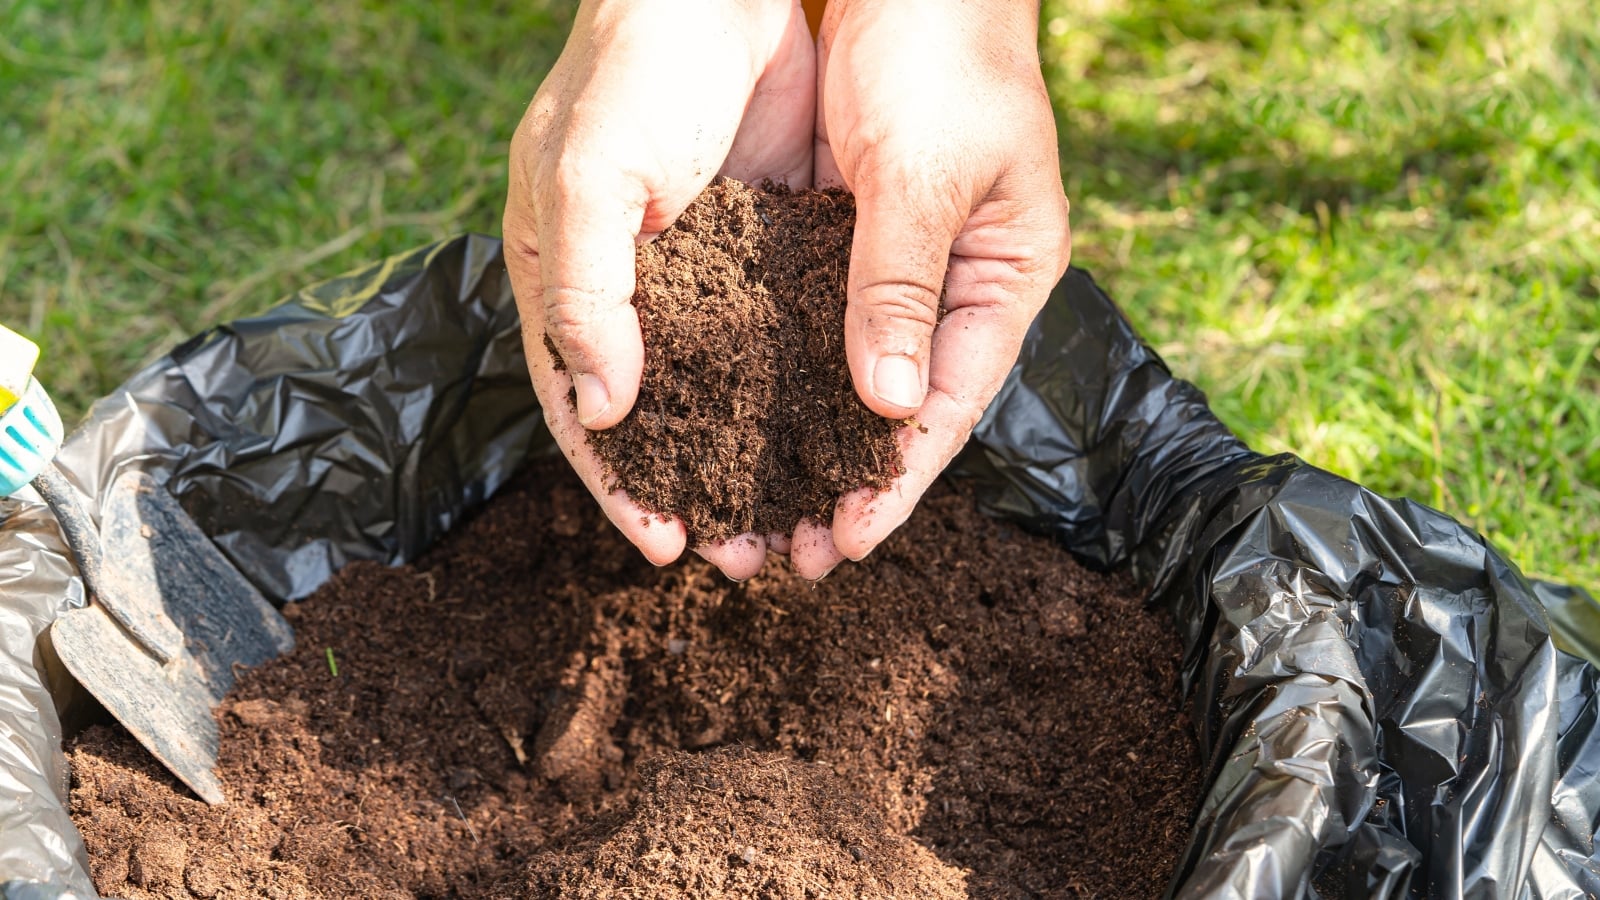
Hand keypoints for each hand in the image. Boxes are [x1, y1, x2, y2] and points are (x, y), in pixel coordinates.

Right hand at [503, 0, 814, 578]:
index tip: (668, 546)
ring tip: (800, 521)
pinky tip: (841, 437)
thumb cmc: (632, 70)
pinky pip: (787, 339)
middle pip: (664, 416)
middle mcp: (636, 291)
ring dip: (760, 457)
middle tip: (746, 557)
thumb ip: (587, 297)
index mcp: (568, 280)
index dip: (622, 482)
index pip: (585, 408)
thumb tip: (607, 416)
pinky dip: (805, 394)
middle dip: (701, 489)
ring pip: (730, 392)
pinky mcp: (770, 247)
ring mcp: (706, 273)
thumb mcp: (589, 178)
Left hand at [791, 0, 1071, 576]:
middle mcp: (953, 283)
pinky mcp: (839, 235)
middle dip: (846, 483)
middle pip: (896, 409)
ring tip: (755, 512)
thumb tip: (888, 408)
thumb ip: (899, 284)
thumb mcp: (926, 172)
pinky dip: (775, 373)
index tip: (847, 545)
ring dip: (803, 442)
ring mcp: (893, 262)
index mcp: (1003, 276)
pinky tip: (732, 417)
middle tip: (790, 557)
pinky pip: (805, 320)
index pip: (948, 404)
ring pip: (846, 376)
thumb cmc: (941, 50)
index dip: (898, 481)